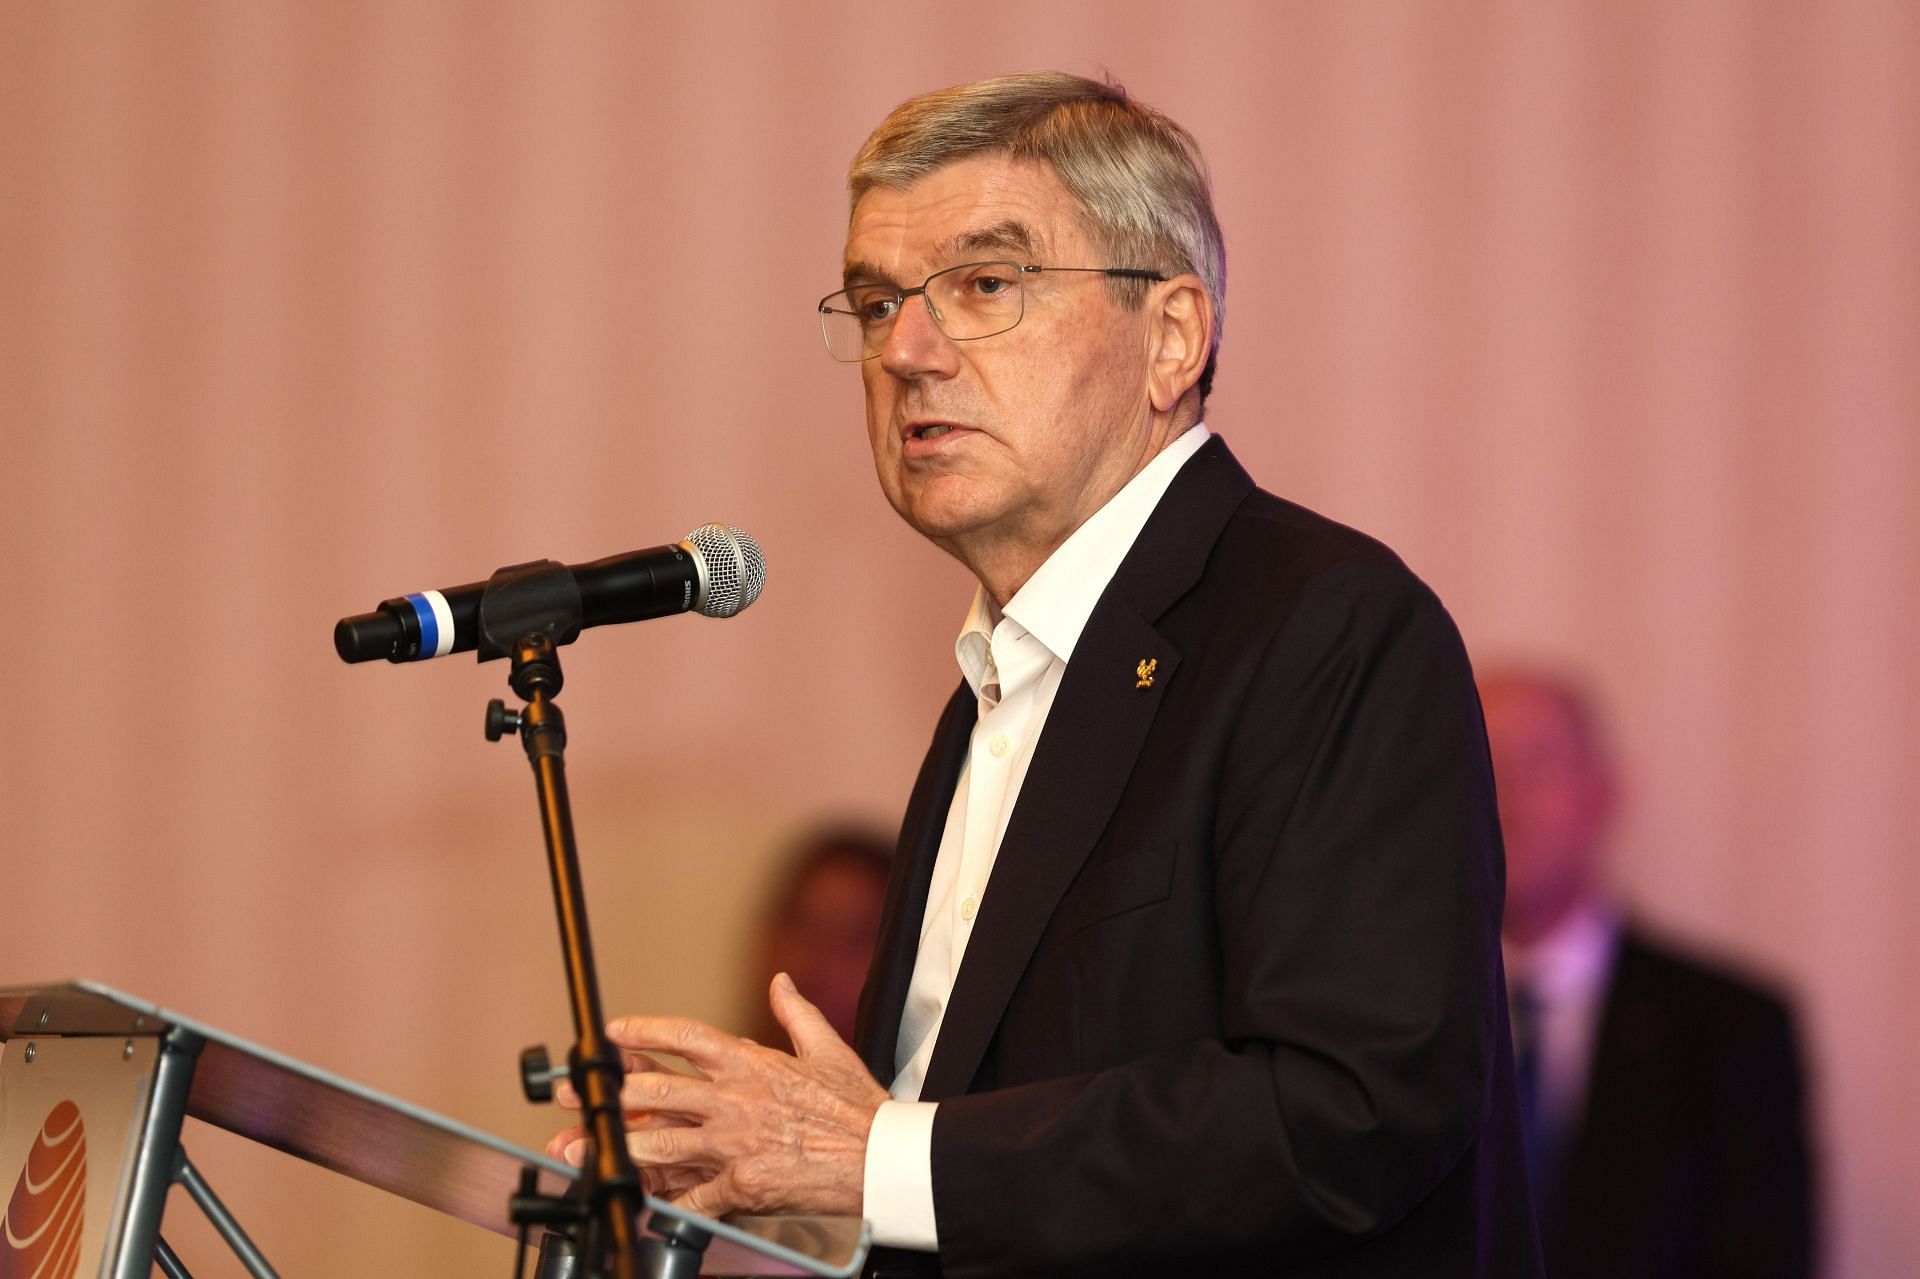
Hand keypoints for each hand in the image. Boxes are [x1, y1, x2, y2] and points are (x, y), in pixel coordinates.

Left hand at [547, 973, 887, 1217]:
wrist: (880, 1157)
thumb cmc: (856, 1108)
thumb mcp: (827, 1048)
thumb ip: (796, 1013)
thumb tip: (781, 982)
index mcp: (752, 1063)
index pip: (686, 1036)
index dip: (644, 1031)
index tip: (614, 1031)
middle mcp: (735, 1098)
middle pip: (658, 1088)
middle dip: (609, 1091)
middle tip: (575, 1093)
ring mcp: (735, 1142)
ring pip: (661, 1140)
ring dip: (619, 1145)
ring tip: (583, 1148)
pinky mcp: (742, 1183)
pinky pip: (692, 1194)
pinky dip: (666, 1201)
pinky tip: (643, 1203)